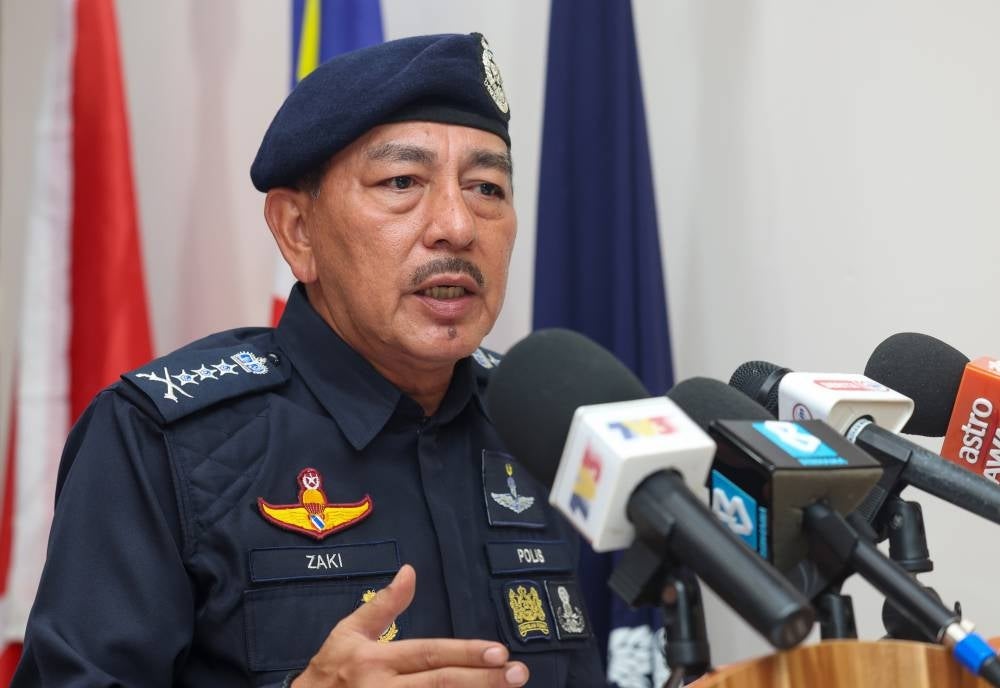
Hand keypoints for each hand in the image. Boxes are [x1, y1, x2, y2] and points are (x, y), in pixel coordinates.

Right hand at [292, 564, 528, 686]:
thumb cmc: (329, 672)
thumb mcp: (349, 633)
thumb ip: (384, 605)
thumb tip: (410, 571)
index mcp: (377, 661)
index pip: (430, 655)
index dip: (465, 653)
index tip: (499, 651)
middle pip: (442, 685)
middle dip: (484, 681)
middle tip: (519, 674)